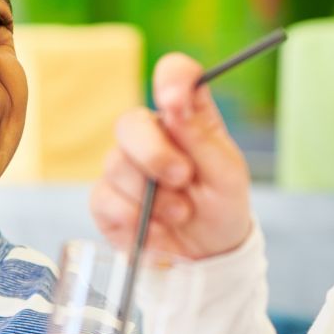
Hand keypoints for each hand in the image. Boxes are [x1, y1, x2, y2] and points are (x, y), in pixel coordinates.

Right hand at [91, 53, 252, 259]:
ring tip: (181, 214)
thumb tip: (175, 104)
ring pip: (116, 164)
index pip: (174, 76)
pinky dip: (133, 217)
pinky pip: (105, 199)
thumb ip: (201, 138)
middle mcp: (150, 136)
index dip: (171, 79)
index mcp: (185, 118)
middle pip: (129, 122)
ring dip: (152, 196)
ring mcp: (123, 167)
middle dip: (154, 154)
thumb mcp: (227, 174)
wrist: (206, 257)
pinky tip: (156, 228)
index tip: (174, 100)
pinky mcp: (105, 200)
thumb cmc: (221, 208)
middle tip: (182, 178)